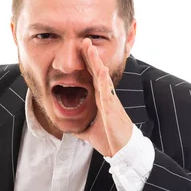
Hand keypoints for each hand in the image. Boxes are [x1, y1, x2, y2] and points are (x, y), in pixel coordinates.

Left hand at [71, 38, 132, 156]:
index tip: (81, 50)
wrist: (122, 150)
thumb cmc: (110, 140)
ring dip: (95, 62)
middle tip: (84, 40)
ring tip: (90, 47)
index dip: (87, 64)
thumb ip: (80, 128)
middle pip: (97, 72)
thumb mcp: (89, 132)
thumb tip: (69, 129)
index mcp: (101, 100)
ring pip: (101, 77)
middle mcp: (105, 97)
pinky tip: (100, 68)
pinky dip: (103, 79)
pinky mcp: (112, 107)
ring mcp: (109, 100)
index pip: (92, 78)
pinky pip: (107, 90)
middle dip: (90, 56)